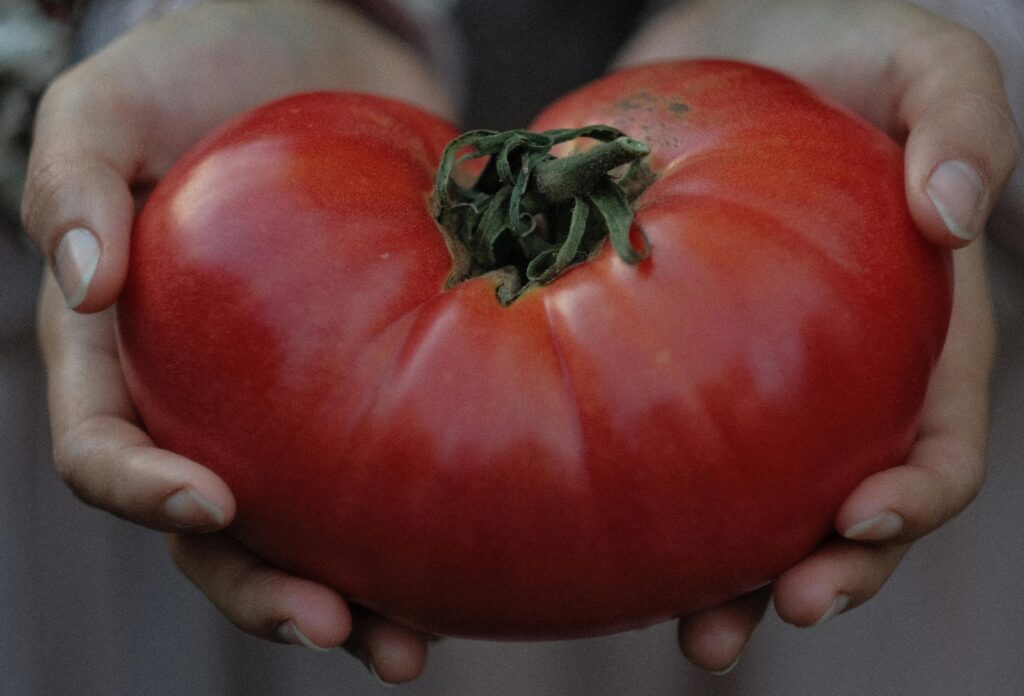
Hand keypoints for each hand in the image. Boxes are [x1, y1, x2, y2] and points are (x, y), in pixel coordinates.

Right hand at [25, 0, 452, 683]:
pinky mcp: (362, 384)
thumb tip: (85, 283)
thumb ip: (72, 177)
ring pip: (301, 530)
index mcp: (120, 353)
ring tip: (409, 648)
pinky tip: (462, 570)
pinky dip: (411, 531)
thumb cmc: (200, 67)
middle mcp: (201, 398)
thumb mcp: (113, 99)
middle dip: (263, 590)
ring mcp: (284, 403)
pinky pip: (377, 474)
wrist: (314, 57)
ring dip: (348, 598)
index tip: (218, 502)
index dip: (147, 491)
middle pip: (212, 530)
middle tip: (336, 627)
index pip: (105, 450)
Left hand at [617, 0, 1019, 673]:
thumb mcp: (922, 58)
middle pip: (849, 509)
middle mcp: (840, 380)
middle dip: (825, 572)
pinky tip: (608, 549)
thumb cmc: (835, 52)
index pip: (939, 442)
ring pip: (758, 511)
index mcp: (917, 335)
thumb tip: (957, 215)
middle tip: (777, 608)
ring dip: (737, 584)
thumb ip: (966, 120)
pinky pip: (669, 454)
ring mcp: (759, 386)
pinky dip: (650, 510)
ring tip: (694, 635)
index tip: (860, 519)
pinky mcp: (679, 365)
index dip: (915, 497)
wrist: (726, 51)